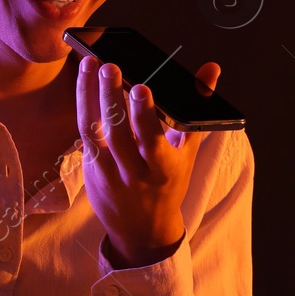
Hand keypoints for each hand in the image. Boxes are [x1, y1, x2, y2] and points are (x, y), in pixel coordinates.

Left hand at [76, 54, 221, 267]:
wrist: (143, 230)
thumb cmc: (169, 183)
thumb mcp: (188, 151)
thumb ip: (197, 108)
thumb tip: (211, 69)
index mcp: (163, 169)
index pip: (152, 140)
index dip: (145, 114)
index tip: (141, 87)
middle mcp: (134, 174)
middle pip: (119, 134)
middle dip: (112, 98)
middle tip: (109, 66)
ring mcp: (108, 175)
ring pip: (94, 133)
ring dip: (89, 97)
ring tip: (89, 65)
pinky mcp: (91, 173)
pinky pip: (84, 138)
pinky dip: (83, 109)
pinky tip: (84, 84)